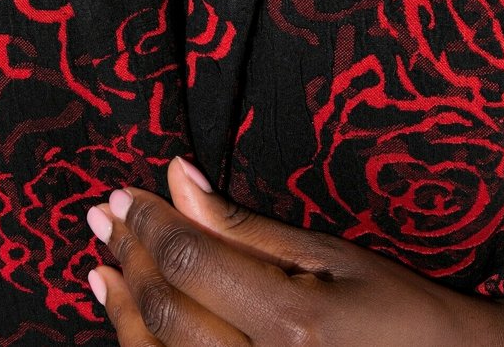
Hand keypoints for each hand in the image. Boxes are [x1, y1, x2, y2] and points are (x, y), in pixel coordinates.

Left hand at [86, 157, 503, 346]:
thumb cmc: (400, 312)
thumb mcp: (329, 255)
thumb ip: (243, 227)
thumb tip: (176, 177)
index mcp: (292, 325)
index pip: (189, 262)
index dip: (147, 222)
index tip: (122, 193)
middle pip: (165, 313)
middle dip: (127, 258)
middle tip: (103, 219)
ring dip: (123, 312)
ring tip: (103, 271)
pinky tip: (133, 321)